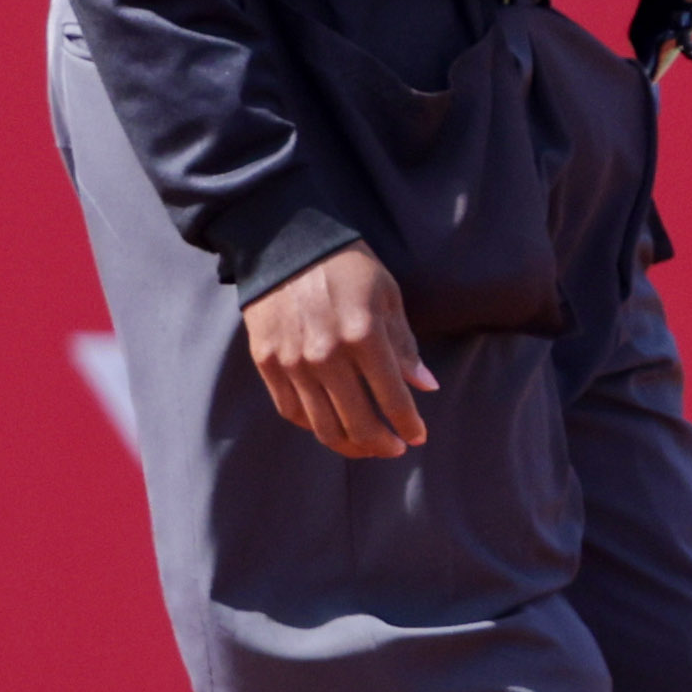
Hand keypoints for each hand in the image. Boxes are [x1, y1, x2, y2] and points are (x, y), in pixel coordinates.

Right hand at [242, 244, 436, 458]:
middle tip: (394, 448)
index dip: (408, 424)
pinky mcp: (267, 363)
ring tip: (366, 447)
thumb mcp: (387, 297)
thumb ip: (404, 346)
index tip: (418, 437)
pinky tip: (331, 427)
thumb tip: (424, 386)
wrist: (284, 244)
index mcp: (363, 337)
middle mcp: (326, 356)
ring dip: (348, 444)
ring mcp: (292, 362)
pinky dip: (314, 426)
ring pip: (322, 425)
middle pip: (356, 422)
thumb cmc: (347, 267)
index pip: (392, 398)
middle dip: (381, 444)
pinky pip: (291, 410)